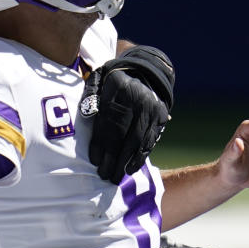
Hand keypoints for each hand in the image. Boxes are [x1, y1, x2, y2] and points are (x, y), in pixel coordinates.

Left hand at [84, 45, 174, 183]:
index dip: (100, 143)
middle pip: (123, 134)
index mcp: (119, 87)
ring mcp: (152, 108)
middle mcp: (138, 99)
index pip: (108, 121)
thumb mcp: (98, 77)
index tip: (94, 161)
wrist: (145, 70)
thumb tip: (87, 116)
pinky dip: (140, 157)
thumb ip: (90, 95)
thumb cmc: (113, 78)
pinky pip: (150, 141)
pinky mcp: (161, 117)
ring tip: (116, 177)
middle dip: (112, 158)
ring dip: (126, 162)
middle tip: (104, 176)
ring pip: (137, 141)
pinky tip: (131, 168)